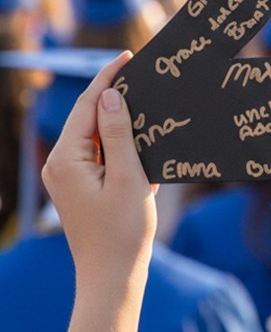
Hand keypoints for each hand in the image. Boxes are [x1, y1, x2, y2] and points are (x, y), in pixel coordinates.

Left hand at [41, 51, 156, 285]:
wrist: (112, 276)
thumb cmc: (122, 230)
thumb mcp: (128, 176)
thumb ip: (119, 133)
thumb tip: (112, 95)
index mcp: (67, 158)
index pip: (88, 104)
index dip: (108, 77)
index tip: (129, 56)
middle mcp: (61, 164)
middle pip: (89, 116)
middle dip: (115, 94)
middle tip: (143, 73)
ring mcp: (69, 177)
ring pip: (96, 134)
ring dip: (120, 119)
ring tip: (148, 102)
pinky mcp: (80, 187)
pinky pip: (100, 153)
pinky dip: (120, 142)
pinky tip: (143, 139)